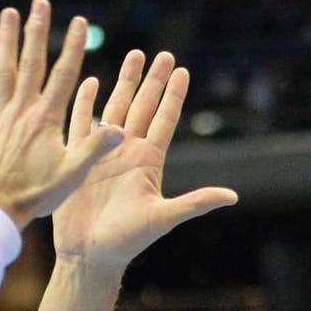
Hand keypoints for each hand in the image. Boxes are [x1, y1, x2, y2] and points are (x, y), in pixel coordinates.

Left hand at [0, 0, 122, 229]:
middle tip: (39, 3)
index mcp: (46, 119)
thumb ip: (95, 148)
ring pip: (4, 69)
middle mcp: (22, 111)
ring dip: (7, 39)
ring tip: (9, 13)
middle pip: (30, 62)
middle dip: (36, 30)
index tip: (79, 22)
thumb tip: (121, 128)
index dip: (72, 46)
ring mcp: (0, 115)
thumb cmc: (37, 194)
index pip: (63, 75)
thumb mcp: (72, 175)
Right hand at [52, 49, 237, 272]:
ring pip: (116, 108)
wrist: (89, 256)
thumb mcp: (163, 218)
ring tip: (133, 56)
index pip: (164, 120)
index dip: (173, 95)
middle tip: (162, 53)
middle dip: (152, 80)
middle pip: (143, 106)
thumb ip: (195, 203)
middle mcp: (127, 152)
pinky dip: (84, 103)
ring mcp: (102, 154)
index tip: (182, 69)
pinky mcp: (78, 160)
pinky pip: (81, 125)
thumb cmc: (127, 242)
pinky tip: (88, 82)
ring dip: (124, 83)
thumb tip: (232, 196)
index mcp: (148, 162)